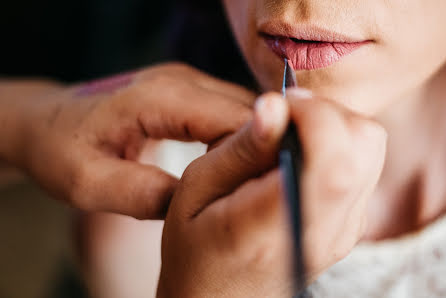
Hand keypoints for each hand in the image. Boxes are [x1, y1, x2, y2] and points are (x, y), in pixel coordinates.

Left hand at [2, 63, 253, 218]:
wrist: (46, 121)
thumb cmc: (60, 149)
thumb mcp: (87, 183)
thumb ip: (143, 193)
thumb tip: (199, 202)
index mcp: (159, 98)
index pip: (236, 120)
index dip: (259, 153)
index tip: (265, 189)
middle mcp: (180, 80)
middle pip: (249, 111)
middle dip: (261, 150)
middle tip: (257, 192)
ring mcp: (185, 80)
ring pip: (244, 109)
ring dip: (252, 144)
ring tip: (243, 181)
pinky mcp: (186, 89)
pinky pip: (229, 111)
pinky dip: (238, 137)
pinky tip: (227, 165)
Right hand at [157, 89, 386, 296]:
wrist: (220, 296)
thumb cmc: (196, 248)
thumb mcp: (197, 191)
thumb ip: (240, 149)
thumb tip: (274, 103)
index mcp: (278, 225)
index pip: (334, 161)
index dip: (314, 116)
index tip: (278, 107)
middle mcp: (326, 230)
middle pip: (365, 142)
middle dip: (325, 112)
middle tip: (282, 118)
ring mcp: (345, 231)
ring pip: (370, 147)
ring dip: (332, 126)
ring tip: (288, 137)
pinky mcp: (350, 226)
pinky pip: (363, 165)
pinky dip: (336, 145)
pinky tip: (299, 158)